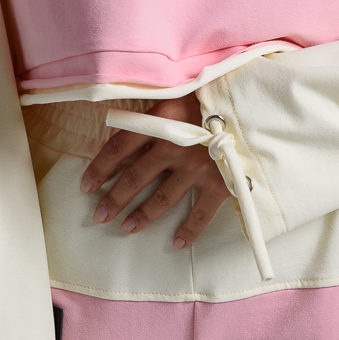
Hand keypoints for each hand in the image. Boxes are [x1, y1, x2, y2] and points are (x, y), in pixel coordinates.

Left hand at [81, 95, 229, 247]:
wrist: (252, 105)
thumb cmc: (210, 97)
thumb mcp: (176, 96)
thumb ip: (153, 113)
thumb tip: (120, 124)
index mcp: (160, 122)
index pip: (120, 146)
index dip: (100, 167)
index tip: (86, 185)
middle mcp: (174, 146)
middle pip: (135, 176)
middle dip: (114, 199)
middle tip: (100, 215)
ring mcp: (197, 167)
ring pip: (162, 198)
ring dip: (142, 215)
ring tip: (126, 228)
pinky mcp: (219, 181)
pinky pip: (200, 213)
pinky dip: (189, 230)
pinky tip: (176, 243)